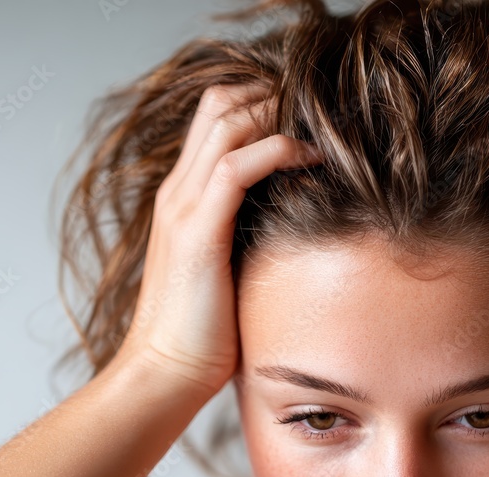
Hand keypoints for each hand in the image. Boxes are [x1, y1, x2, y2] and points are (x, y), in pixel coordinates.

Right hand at [113, 84, 323, 395]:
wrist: (165, 371)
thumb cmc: (204, 331)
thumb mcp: (230, 268)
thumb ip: (249, 234)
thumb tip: (297, 221)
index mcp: (184, 197)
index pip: (215, 117)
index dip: (260, 101)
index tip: (308, 113)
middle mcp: (179, 191)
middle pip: (219, 103)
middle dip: (272, 93)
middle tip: (320, 109)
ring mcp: (184, 206)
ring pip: (227, 121)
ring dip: (279, 112)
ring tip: (323, 125)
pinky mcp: (198, 231)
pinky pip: (236, 166)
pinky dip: (278, 149)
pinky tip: (314, 157)